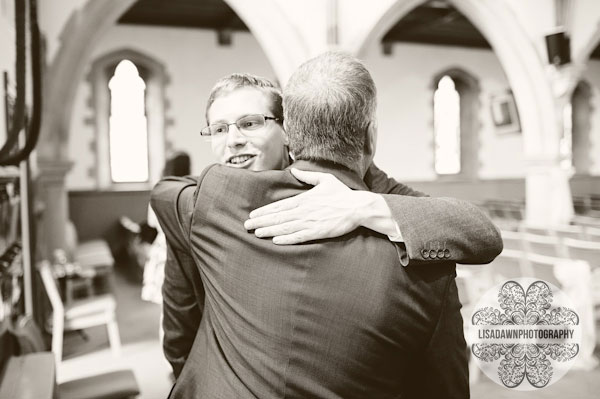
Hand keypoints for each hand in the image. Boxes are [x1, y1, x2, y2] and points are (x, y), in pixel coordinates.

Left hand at [244, 168, 375, 244]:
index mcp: (304, 199)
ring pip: (285, 228)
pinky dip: (286, 239)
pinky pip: (299, 237)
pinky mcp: (318, 232)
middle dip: (261, 221)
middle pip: (278, 218)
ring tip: (256, 233)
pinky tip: (275, 241)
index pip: (279, 206)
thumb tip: (294, 169)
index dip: (265, 211)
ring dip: (269, 230)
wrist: (358, 207)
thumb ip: (308, 176)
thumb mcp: (325, 180)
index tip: (253, 214)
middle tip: (246, 225)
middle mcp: (304, 211)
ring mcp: (310, 222)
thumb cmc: (342, 194)